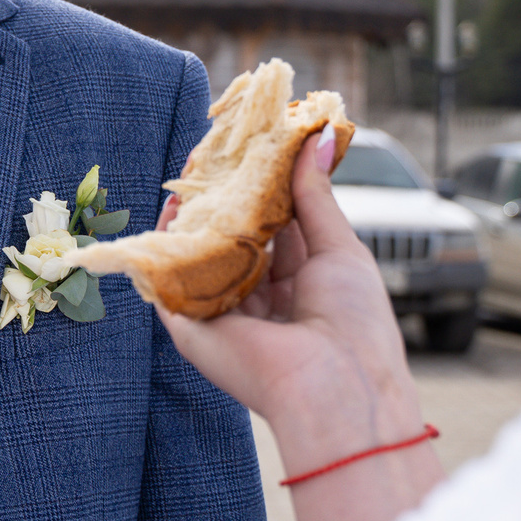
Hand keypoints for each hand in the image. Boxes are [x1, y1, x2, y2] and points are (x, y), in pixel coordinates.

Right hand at [157, 129, 440, 520]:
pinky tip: (172, 206)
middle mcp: (258, 297)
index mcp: (300, 284)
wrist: (336, 387)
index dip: (263, 185)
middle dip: (226, 193)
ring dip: (195, 211)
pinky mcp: (190, 326)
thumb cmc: (354, 325)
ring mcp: (222, 312)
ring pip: (200, 252)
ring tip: (196, 166)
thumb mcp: (340, 247)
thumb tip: (320, 134)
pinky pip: (169, 279)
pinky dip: (165, 244)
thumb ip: (316, 193)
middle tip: (220, 145)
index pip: (273, 225)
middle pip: (233, 235)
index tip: (256, 143)